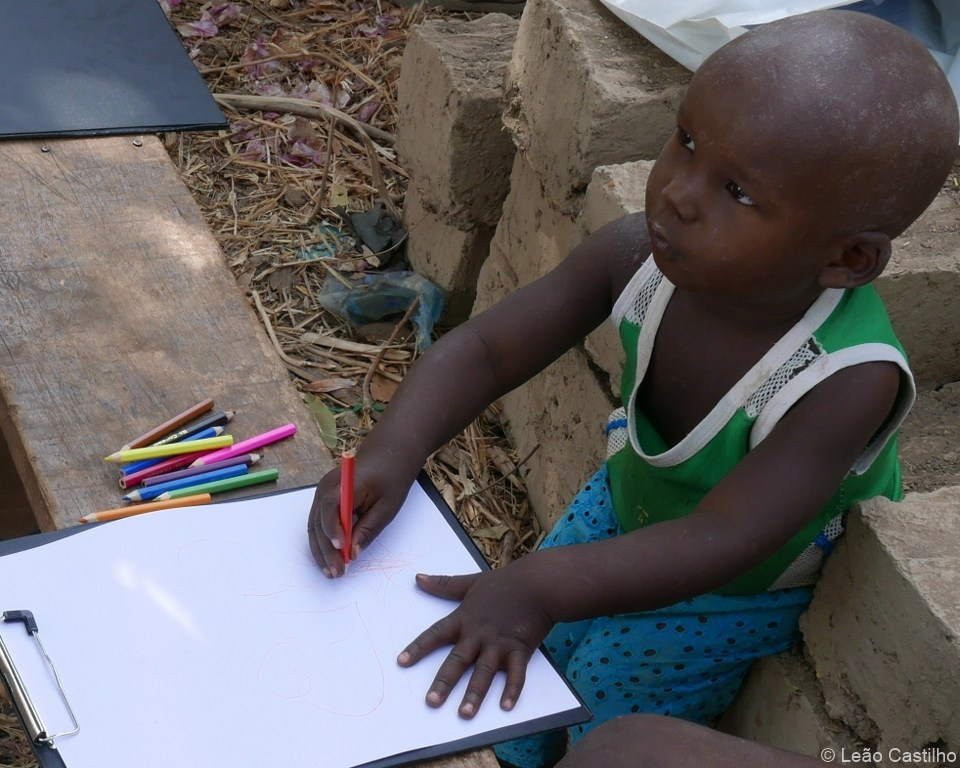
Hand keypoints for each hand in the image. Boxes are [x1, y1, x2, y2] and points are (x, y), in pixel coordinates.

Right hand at [307, 452, 414, 576]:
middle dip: (325, 549)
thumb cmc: (391, 479)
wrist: (387, 456)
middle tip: (337, 572)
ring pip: (315, 525)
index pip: (331, 506)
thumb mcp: (387, 507)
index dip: (333, 529)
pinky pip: (318, 522)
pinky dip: (323, 541)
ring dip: (321, 550)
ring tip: (331, 572)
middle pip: (318, 521)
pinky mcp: (324, 499)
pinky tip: (329, 559)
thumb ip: (368, 529)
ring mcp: (323, 492)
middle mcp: (327, 486)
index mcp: (346, 482)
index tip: (341, 549)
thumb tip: (353, 554)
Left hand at [397, 566, 554, 717]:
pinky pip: (516, 674)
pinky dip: (512, 690)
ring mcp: (499, 644)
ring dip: (475, 693)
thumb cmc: (505, 582)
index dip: (418, 648)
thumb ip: (444, 584)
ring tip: (465, 713)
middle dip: (444, 682)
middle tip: (431, 702)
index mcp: (464, 619)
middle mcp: (479, 634)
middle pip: (458, 660)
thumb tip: (417, 578)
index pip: (436, 635)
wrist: (538, 582)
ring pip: (484, 671)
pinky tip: (505, 707)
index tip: (401, 663)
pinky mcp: (520, 650)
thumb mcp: (470, 581)